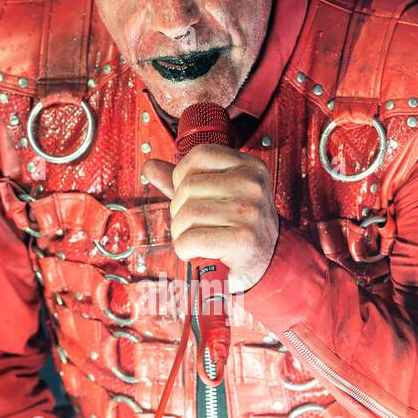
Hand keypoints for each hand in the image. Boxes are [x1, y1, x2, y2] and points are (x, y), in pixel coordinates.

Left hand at [142, 144, 279, 292]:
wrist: (267, 262)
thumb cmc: (239, 227)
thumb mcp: (219, 196)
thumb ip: (185, 180)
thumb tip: (149, 167)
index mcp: (249, 166)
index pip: (198, 155)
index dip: (182, 177)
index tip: (190, 197)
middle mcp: (252, 184)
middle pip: (188, 186)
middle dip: (178, 210)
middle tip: (192, 225)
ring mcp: (250, 211)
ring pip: (187, 214)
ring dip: (180, 233)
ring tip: (194, 239)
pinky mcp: (244, 239)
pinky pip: (191, 240)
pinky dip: (184, 250)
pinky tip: (195, 252)